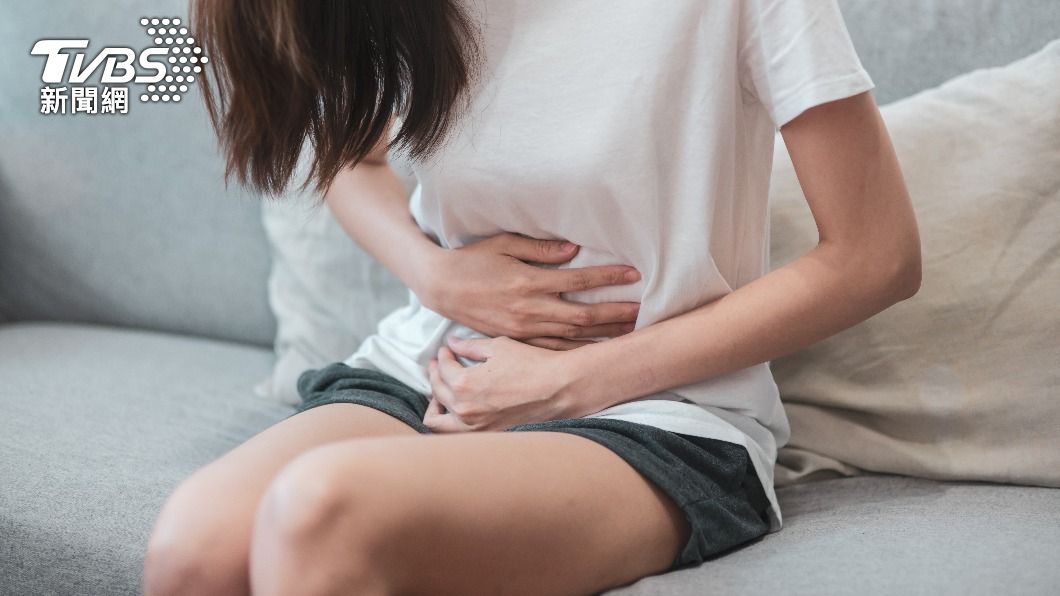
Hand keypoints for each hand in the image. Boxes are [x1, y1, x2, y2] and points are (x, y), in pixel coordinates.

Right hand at [419, 233, 640, 349]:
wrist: (440, 287)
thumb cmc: (472, 260)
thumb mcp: (504, 244)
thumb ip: (540, 250)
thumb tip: (574, 250)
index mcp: (529, 282)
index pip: (578, 280)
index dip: (608, 277)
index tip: (633, 275)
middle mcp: (530, 309)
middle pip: (582, 315)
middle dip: (615, 313)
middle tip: (643, 311)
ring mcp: (523, 329)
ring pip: (571, 336)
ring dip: (602, 335)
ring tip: (629, 332)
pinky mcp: (516, 340)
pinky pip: (552, 350)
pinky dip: (576, 351)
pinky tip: (596, 351)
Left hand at [422, 335, 574, 432]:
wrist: (560, 388)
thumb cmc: (533, 364)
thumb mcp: (498, 347)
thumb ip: (469, 346)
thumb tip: (452, 343)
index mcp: (464, 384)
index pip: (442, 368)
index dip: (443, 355)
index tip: (447, 349)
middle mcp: (465, 409)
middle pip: (437, 390)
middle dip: (435, 374)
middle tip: (440, 364)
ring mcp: (475, 426)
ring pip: (437, 421)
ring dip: (435, 404)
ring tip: (440, 391)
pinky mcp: (487, 434)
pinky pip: (456, 433)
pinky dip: (449, 421)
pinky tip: (457, 407)